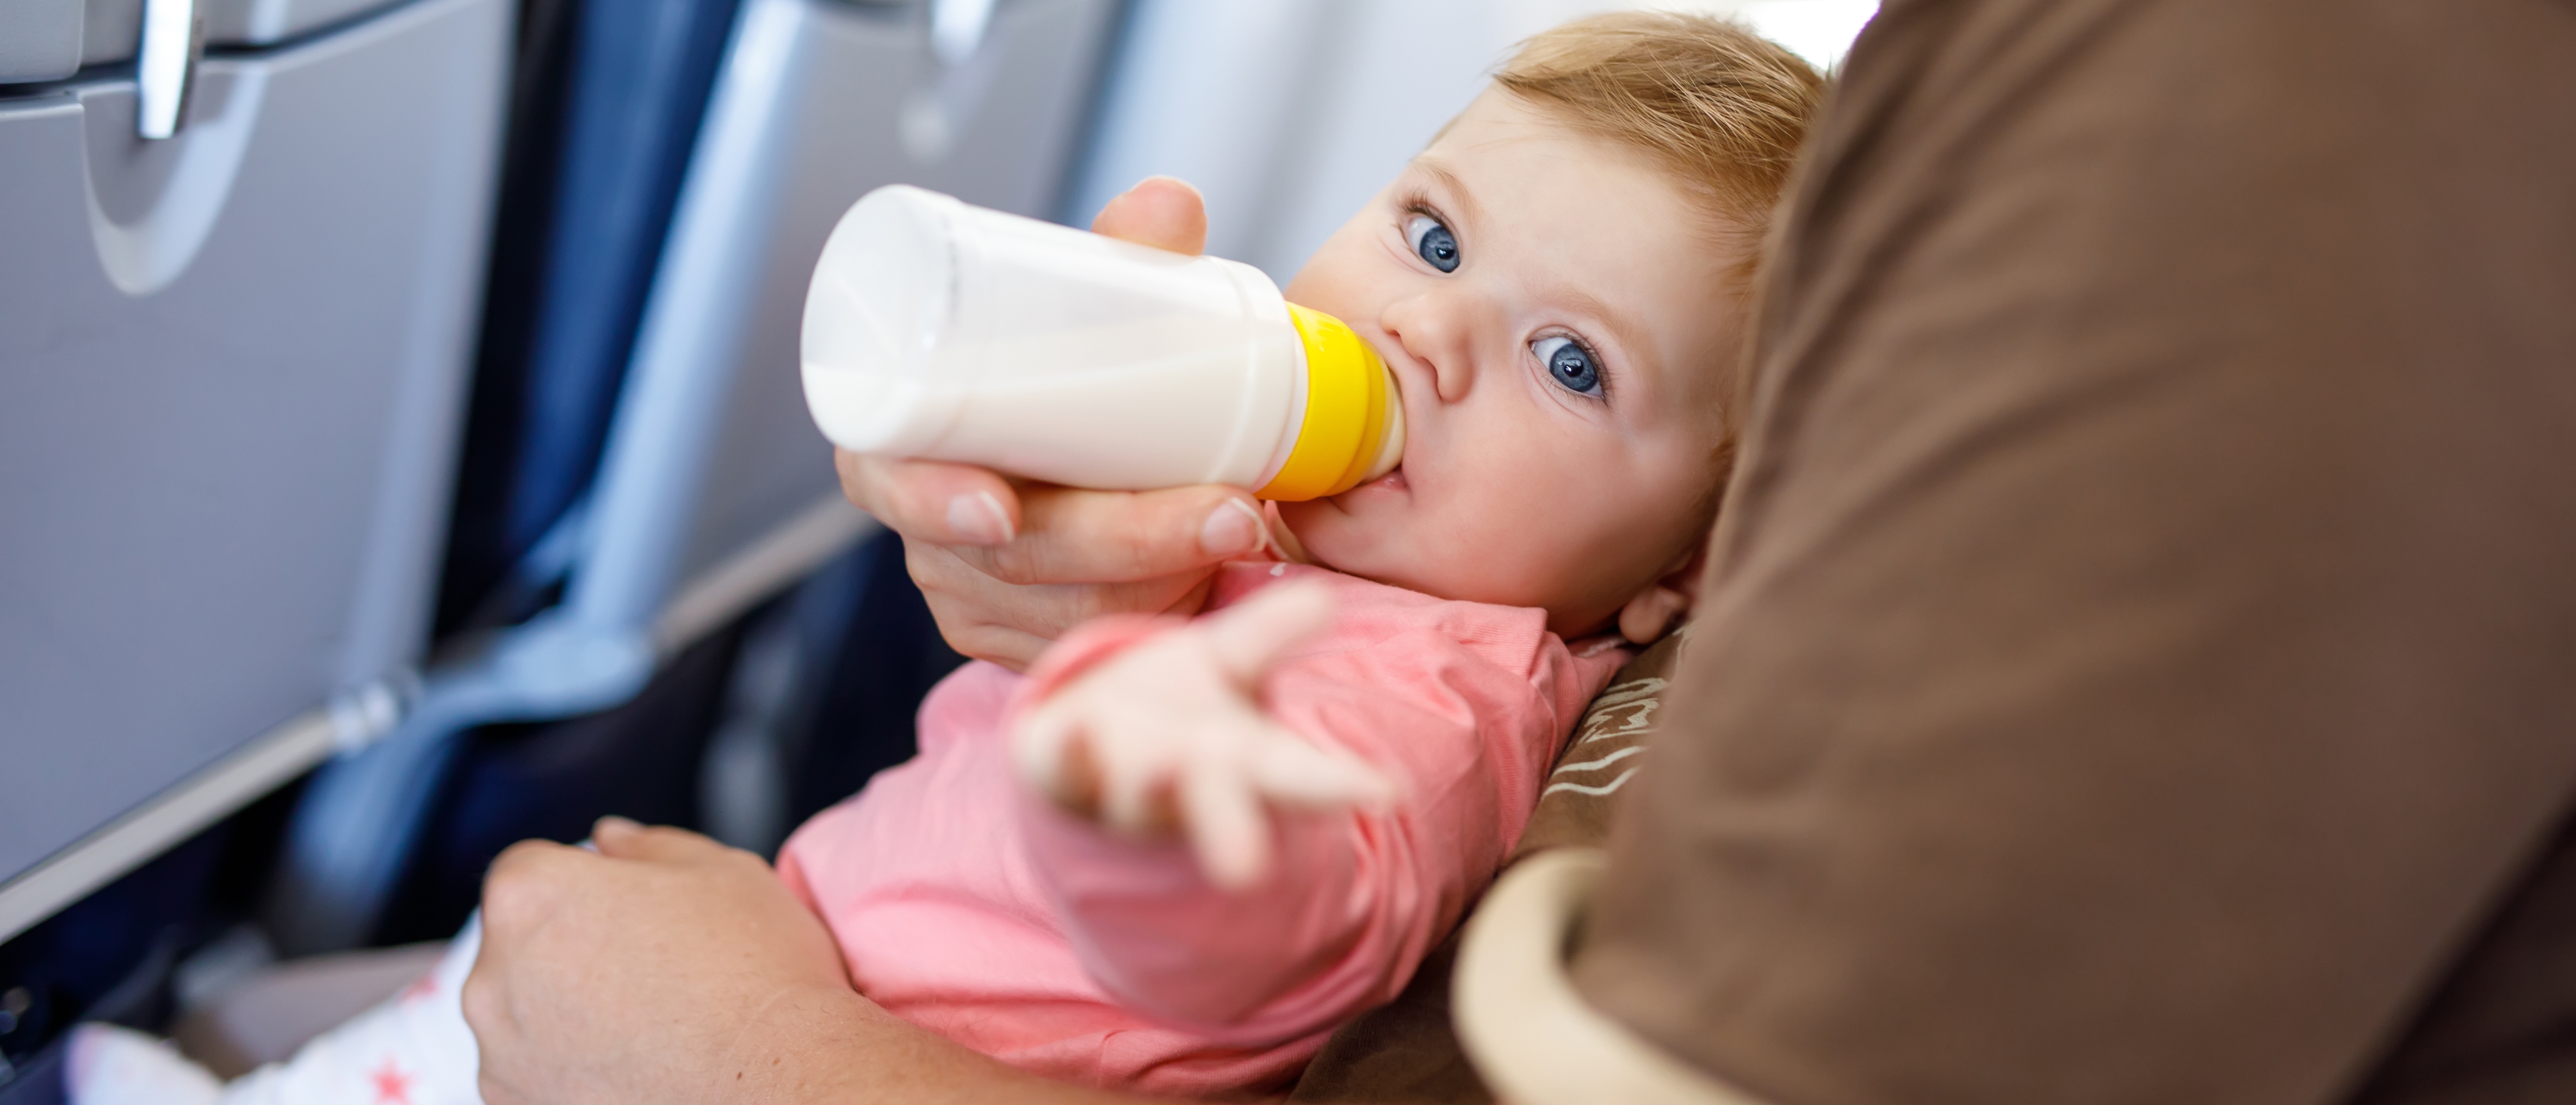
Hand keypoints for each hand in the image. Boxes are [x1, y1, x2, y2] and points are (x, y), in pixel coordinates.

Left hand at [466, 819, 1123, 1104]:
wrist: (792, 1088)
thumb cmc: (772, 977)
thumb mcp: (728, 876)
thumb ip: (656, 851)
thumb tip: (612, 841)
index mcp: (535, 897)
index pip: (544, 877)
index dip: (612, 895)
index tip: (669, 923)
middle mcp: (498, 983)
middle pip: (536, 956)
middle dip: (595, 962)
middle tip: (690, 981)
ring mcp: (512, 1067)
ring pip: (547, 1030)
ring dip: (598, 1027)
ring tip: (696, 1038)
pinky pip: (566, 1092)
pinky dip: (606, 1086)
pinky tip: (680, 1084)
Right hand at [835, 177, 1268, 671]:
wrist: (1085, 448)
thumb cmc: (1067, 377)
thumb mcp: (1086, 317)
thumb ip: (1124, 261)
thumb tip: (1172, 203)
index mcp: (901, 442)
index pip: (890, 479)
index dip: (935, 497)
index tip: (1000, 506)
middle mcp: (926, 531)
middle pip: (1012, 559)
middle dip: (1127, 541)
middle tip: (1230, 509)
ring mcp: (973, 596)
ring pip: (1064, 612)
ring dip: (1161, 579)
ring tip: (1244, 526)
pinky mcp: (1024, 642)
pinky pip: (1088, 647)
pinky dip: (1157, 617)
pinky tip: (1213, 586)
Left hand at [1011, 583, 1396, 888]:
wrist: (1079, 742)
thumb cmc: (1174, 707)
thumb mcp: (1228, 665)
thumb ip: (1270, 634)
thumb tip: (1324, 596)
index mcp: (1242, 761)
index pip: (1297, 774)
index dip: (1341, 785)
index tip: (1382, 794)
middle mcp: (1185, 784)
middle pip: (1219, 805)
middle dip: (1235, 831)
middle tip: (1249, 865)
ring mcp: (1119, 781)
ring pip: (1142, 794)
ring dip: (1153, 787)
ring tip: (1166, 767)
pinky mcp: (1059, 767)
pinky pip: (1063, 763)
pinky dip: (1072, 751)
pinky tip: (1076, 730)